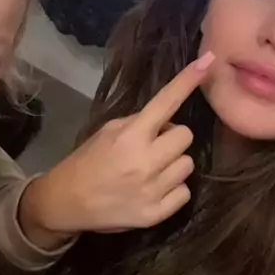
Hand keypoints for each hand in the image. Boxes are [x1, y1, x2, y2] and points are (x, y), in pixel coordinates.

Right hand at [19, 53, 213, 240]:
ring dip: (174, 164)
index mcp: (131, 135)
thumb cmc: (87, 161)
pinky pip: (184, 192)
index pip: (166, 102)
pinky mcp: (156, 213)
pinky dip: (172, 190)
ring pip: (188, 165)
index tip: (207, 61)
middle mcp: (145, 161)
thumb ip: (138, 123)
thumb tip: (167, 121)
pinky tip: (153, 190)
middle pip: (186, 136)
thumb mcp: (107, 132)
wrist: (67, 202)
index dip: (188, 81)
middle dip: (173, 138)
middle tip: (153, 146)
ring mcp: (153, 189)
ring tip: (152, 170)